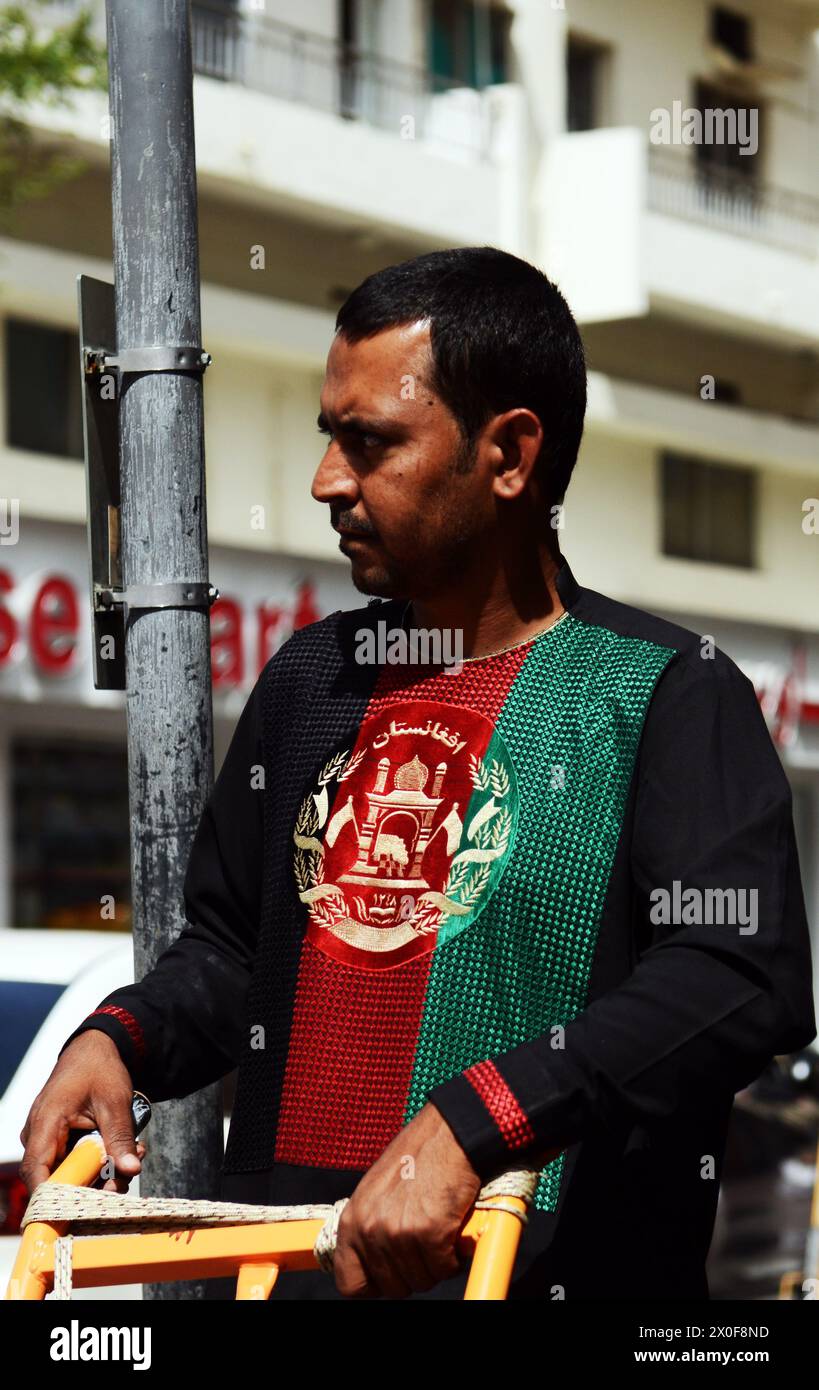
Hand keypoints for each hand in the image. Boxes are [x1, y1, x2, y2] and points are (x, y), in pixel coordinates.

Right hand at [19, 1031, 145, 1194]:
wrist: (96, 1049)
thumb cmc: (99, 1069)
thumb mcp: (114, 1101)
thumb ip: (120, 1136)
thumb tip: (130, 1169)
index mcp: (45, 1122)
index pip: (37, 1172)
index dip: (52, 1197)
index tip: (76, 1212)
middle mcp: (39, 1135)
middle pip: (57, 1178)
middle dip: (93, 1185)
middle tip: (125, 1179)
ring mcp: (47, 1139)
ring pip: (69, 1173)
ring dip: (101, 1172)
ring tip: (133, 1157)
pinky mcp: (58, 1141)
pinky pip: (75, 1162)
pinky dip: (98, 1162)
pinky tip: (123, 1153)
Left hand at [333, 1103, 481, 1298]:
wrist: (448, 1134)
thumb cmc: (417, 1158)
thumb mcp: (376, 1191)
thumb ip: (371, 1226)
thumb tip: (376, 1262)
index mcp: (352, 1221)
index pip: (350, 1284)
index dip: (375, 1286)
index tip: (392, 1276)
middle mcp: (370, 1230)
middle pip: (392, 1288)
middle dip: (412, 1274)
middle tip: (425, 1247)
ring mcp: (398, 1233)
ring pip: (421, 1281)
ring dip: (436, 1265)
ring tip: (440, 1234)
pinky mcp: (429, 1234)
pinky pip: (444, 1269)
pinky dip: (453, 1257)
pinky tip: (453, 1234)